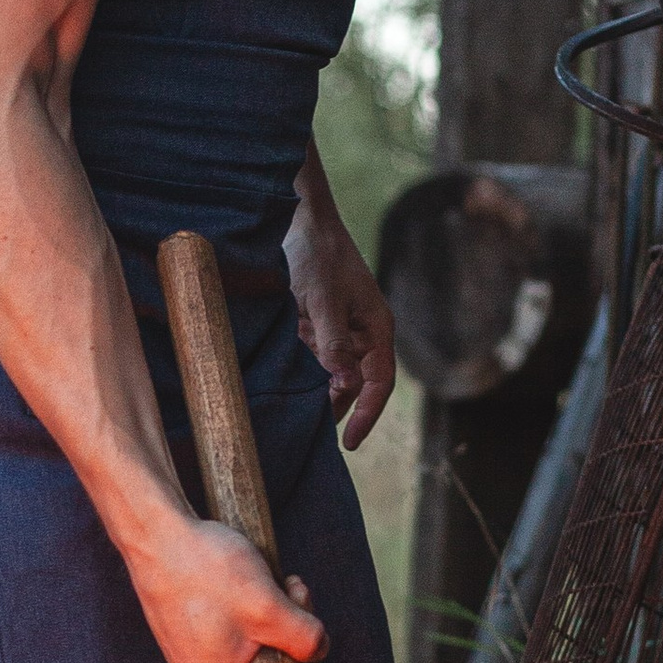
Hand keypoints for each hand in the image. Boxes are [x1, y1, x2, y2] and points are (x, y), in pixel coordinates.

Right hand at [126, 513, 325, 662]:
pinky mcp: (187, 630)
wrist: (155, 534)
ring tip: (287, 586)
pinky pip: (230, 638)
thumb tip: (319, 649)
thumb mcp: (270, 606)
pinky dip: (254, 615)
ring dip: (277, 626)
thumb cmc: (205, 573)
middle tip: (302, 608)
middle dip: (292, 653)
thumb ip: (305, 637)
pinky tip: (262, 580)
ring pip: (248, 657)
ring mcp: (189, 655)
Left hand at [287, 212, 397, 450]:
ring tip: (294, 415)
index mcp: (377, 329)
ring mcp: (341, 330)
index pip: (379, 384)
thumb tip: (344, 386)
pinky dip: (302, 373)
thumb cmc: (318, 256)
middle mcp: (363, 333)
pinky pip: (314, 359)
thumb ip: (333, 344)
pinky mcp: (319, 325)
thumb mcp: (322, 301)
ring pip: (332, 374)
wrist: (300, 219)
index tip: (350, 443)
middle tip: (310, 434)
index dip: (367, 415)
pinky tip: (284, 386)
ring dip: (316, 392)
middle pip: (355, 385)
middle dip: (336, 408)